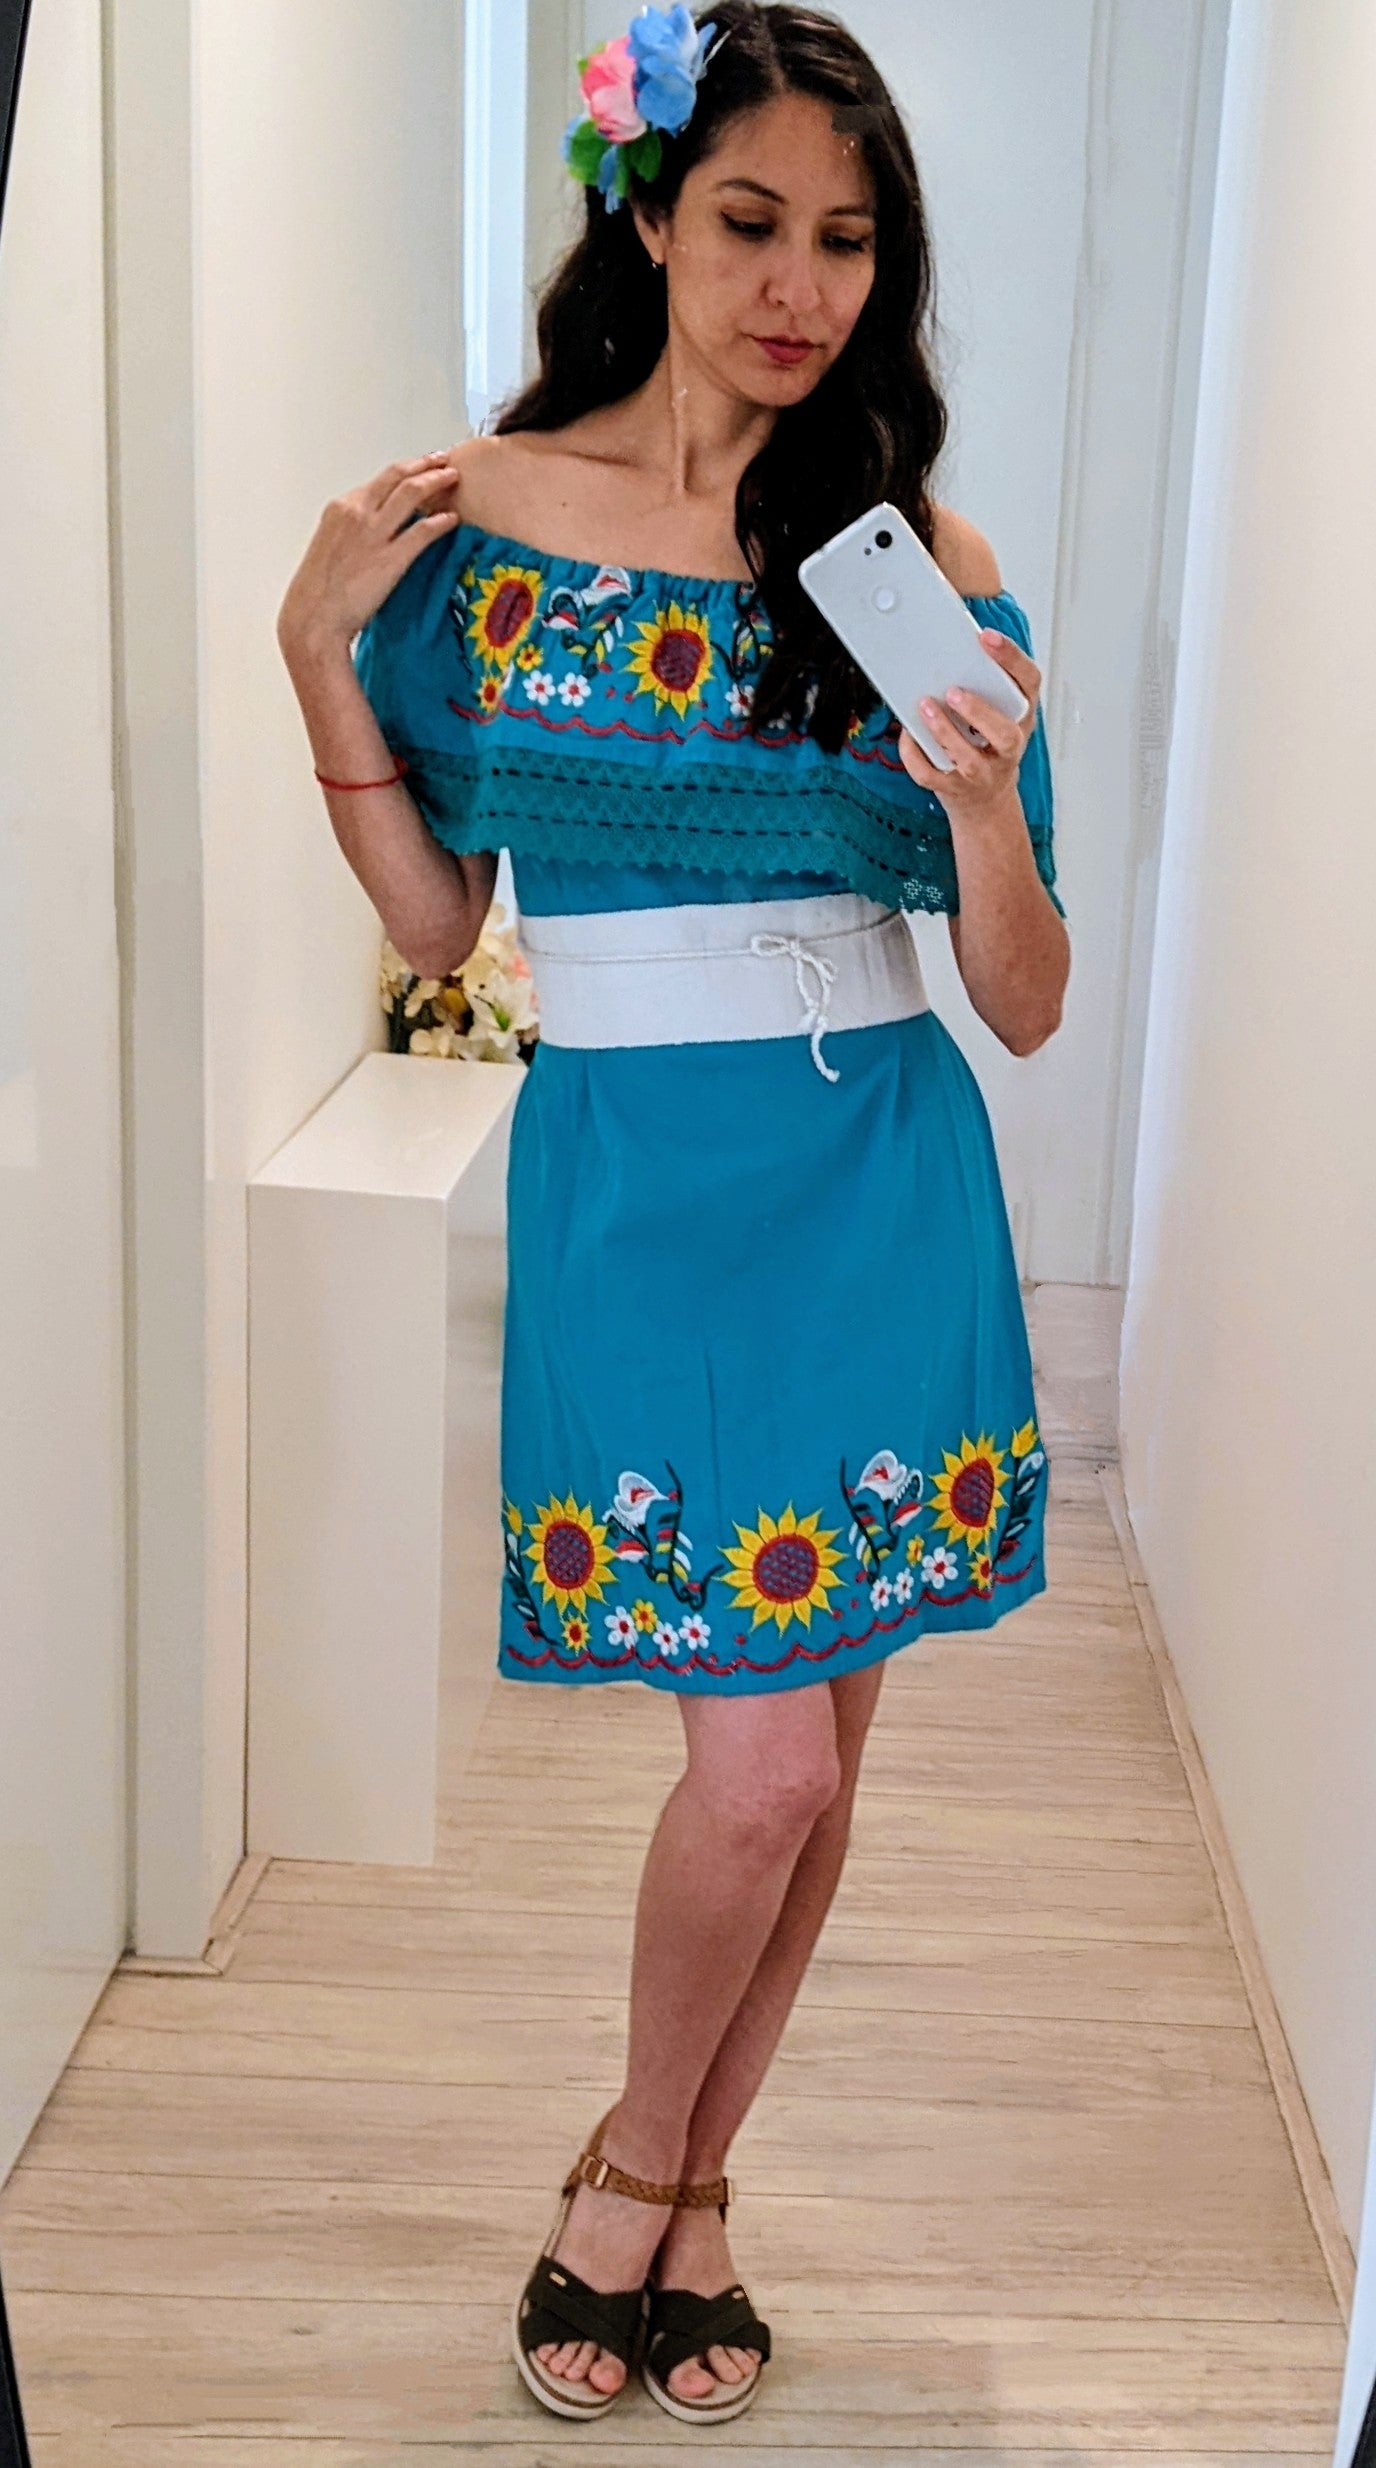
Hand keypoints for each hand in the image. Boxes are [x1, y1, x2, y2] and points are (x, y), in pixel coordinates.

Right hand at [276, 451, 462, 665]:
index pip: (380, 480)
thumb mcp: (330, 546)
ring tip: (453, 478)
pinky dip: (441, 521)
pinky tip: (452, 519)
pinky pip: (422, 531)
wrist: (313, 619)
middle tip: (443, 460)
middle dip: (424, 463)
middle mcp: (357, 513)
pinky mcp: (390, 559)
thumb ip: (353, 529)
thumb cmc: (319, 592)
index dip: (405, 470)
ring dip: (437, 480)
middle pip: (397, 475)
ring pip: (412, 492)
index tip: (420, 467)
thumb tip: (373, 526)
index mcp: (341, 508)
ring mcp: (374, 534)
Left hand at [895, 629, 1039, 820]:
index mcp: (1021, 716)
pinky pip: (931, 775)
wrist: (985, 800)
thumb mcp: (1000, 712)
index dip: (1012, 659)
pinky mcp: (955, 790)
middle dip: (978, 711)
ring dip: (945, 732)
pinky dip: (915, 754)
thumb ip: (986, 684)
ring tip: (925, 706)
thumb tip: (947, 652)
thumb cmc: (989, 744)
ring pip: (968, 759)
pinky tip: (908, 734)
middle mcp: (1009, 747)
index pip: (1029, 683)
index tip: (986, 636)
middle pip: (1004, 734)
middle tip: (954, 691)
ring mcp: (984, 773)